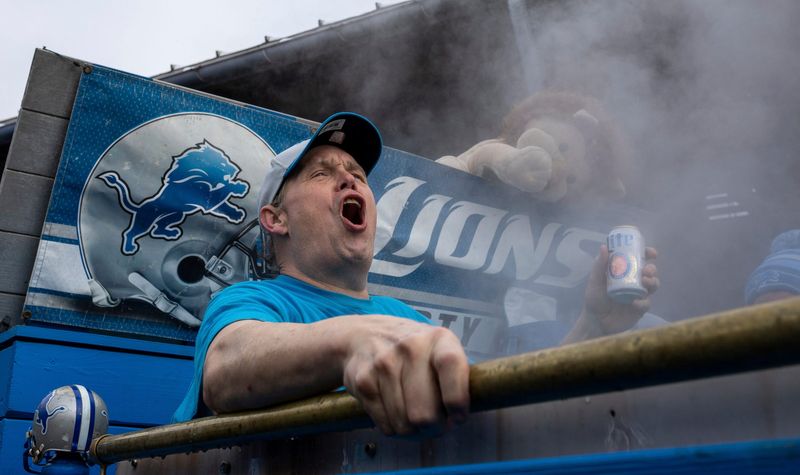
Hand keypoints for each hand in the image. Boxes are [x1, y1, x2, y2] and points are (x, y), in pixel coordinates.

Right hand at [341, 317, 469, 436]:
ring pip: (404, 424)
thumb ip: (457, 378)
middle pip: (425, 412)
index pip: (451, 366)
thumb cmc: (414, 351)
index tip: (458, 417)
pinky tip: (396, 416)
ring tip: (415, 419)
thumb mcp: (440, 350)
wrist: (364, 335)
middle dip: (434, 428)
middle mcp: (410, 347)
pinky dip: (393, 428)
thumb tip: (458, 419)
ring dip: (412, 431)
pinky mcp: (363, 381)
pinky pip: (384, 424)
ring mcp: (384, 363)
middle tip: (435, 425)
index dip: (457, 400)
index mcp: (438, 339)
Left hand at [579, 245, 659, 335]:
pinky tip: (634, 303)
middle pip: (649, 271)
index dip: (647, 254)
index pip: (639, 259)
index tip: (652, 253)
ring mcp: (638, 295)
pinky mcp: (640, 308)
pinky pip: (647, 303)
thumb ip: (599, 265)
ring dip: (652, 282)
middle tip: (646, 270)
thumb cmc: (594, 299)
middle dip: (652, 269)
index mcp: (624, 272)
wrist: (596, 321)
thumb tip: (604, 247)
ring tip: (645, 281)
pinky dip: (643, 302)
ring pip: (653, 285)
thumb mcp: (594, 281)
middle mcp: (634, 281)